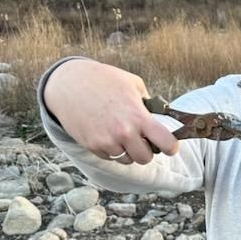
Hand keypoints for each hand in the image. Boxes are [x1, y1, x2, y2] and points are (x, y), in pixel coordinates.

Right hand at [43, 59, 178, 164]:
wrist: (69, 83)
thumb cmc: (104, 80)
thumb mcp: (132, 84)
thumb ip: (148, 103)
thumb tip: (160, 118)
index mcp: (138, 116)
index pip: (166, 143)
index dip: (171, 146)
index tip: (170, 145)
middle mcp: (124, 132)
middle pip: (146, 158)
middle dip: (147, 150)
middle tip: (143, 140)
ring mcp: (106, 141)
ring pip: (127, 160)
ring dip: (128, 151)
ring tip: (123, 135)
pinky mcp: (92, 146)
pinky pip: (110, 157)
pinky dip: (112, 150)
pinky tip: (107, 134)